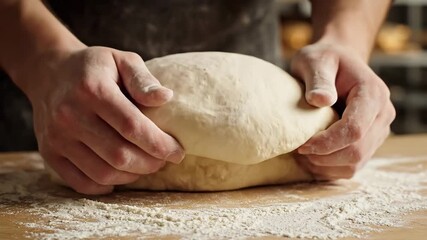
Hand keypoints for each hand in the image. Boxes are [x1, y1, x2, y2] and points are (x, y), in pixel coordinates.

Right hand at [21, 46, 184, 193]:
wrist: (49, 72)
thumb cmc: (94, 67)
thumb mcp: (121, 59)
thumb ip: (143, 79)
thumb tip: (166, 98)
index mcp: (92, 90)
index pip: (132, 127)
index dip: (160, 144)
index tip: (178, 152)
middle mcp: (70, 115)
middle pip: (119, 155)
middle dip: (150, 163)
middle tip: (164, 160)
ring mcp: (57, 137)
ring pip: (103, 173)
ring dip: (132, 176)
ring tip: (146, 165)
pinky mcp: (49, 153)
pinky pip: (81, 182)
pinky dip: (106, 186)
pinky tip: (121, 175)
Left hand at [291, 43, 394, 179]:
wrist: (337, 61)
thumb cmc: (323, 59)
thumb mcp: (314, 60)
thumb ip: (317, 79)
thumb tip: (320, 100)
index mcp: (372, 94)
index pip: (354, 130)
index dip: (327, 143)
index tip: (301, 146)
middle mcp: (382, 114)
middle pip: (356, 151)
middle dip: (324, 157)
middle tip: (298, 151)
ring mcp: (378, 130)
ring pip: (355, 163)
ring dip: (326, 166)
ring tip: (302, 156)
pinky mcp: (369, 142)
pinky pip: (352, 166)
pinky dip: (330, 168)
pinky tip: (311, 159)